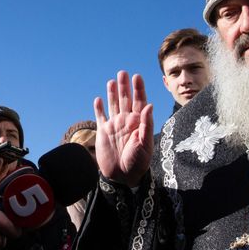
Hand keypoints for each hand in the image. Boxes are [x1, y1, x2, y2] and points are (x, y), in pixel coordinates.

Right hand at [94, 70, 153, 186]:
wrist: (123, 177)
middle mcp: (127, 121)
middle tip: (123, 72)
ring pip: (113, 105)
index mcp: (138, 122)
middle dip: (124, 86)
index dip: (138, 89)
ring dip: (112, 93)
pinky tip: (98, 98)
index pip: (140, 101)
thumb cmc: (138, 162)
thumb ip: (147, 124)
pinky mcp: (103, 132)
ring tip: (112, 81)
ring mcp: (115, 125)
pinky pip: (101, 117)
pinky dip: (99, 108)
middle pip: (125, 99)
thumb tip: (149, 105)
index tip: (137, 76)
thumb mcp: (145, 144)